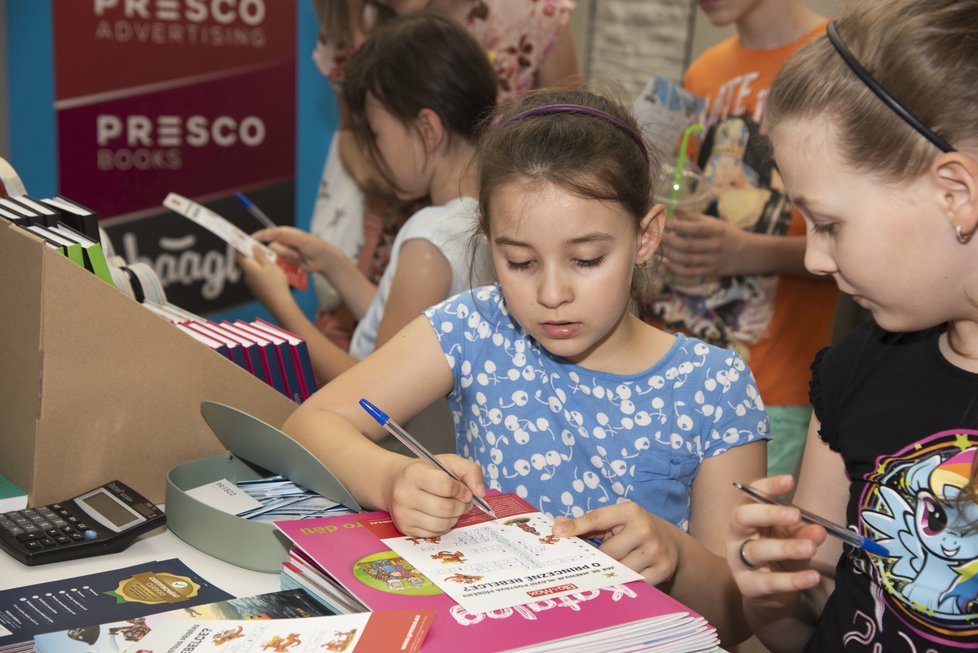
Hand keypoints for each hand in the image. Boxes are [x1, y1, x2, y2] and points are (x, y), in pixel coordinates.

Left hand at [237, 245, 291, 308]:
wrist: (279, 303)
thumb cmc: (275, 282)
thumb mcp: (270, 264)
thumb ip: (260, 254)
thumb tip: (252, 246)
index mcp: (248, 267)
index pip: (238, 253)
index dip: (241, 245)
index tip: (246, 239)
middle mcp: (246, 276)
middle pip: (247, 261)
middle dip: (254, 255)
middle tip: (266, 251)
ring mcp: (251, 285)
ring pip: (253, 271)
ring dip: (260, 265)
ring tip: (273, 264)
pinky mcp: (257, 291)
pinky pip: (258, 279)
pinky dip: (263, 275)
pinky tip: (273, 276)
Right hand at [250, 226, 347, 275]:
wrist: (324, 260)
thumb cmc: (315, 246)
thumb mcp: (301, 240)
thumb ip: (285, 236)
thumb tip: (270, 231)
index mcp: (285, 232)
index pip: (268, 233)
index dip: (258, 236)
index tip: (250, 240)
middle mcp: (283, 241)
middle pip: (272, 246)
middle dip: (283, 251)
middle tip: (296, 253)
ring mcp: (284, 251)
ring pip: (277, 255)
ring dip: (288, 257)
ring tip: (300, 257)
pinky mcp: (287, 261)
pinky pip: (280, 262)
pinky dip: (287, 263)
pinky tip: (296, 262)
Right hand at [387, 454, 486, 536]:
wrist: (396, 482)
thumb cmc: (427, 471)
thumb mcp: (448, 462)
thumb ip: (470, 471)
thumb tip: (480, 493)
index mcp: (414, 473)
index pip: (445, 486)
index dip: (461, 490)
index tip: (465, 491)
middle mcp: (404, 494)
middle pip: (445, 508)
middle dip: (461, 506)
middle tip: (464, 502)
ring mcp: (403, 514)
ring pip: (441, 524)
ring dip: (455, 518)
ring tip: (454, 508)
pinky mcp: (405, 528)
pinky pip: (434, 534)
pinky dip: (444, 526)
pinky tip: (442, 516)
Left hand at [552, 502, 680, 585]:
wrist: (672, 544)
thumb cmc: (635, 531)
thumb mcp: (615, 522)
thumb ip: (587, 524)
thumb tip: (557, 526)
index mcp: (629, 512)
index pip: (597, 518)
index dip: (576, 526)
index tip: (557, 533)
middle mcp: (643, 529)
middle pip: (607, 551)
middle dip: (598, 559)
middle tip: (592, 563)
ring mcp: (655, 550)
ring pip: (619, 569)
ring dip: (611, 572)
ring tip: (611, 569)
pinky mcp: (662, 569)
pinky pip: (634, 582)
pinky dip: (626, 582)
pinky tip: (625, 578)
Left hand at [662, 211, 750, 277]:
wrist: (750, 253)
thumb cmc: (729, 234)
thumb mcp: (715, 223)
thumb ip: (694, 218)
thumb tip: (673, 211)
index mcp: (716, 230)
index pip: (694, 229)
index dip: (677, 226)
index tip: (664, 222)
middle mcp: (714, 246)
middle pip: (687, 246)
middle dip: (668, 242)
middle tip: (656, 237)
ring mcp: (712, 260)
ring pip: (686, 260)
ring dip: (669, 255)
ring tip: (657, 248)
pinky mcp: (710, 272)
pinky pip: (690, 272)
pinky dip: (676, 269)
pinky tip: (666, 263)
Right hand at [726, 475, 826, 600]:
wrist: (770, 593)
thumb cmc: (779, 555)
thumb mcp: (793, 538)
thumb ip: (804, 531)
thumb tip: (820, 529)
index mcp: (746, 515)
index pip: (752, 495)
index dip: (768, 486)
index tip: (790, 481)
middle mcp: (736, 534)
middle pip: (744, 517)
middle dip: (769, 513)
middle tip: (796, 514)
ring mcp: (738, 560)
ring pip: (757, 550)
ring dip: (785, 547)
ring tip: (810, 548)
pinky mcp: (747, 585)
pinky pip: (769, 582)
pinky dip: (792, 580)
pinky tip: (812, 576)